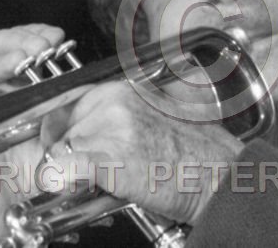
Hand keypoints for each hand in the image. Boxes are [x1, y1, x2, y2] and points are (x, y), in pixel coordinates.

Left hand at [43, 80, 245, 225]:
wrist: (221, 177)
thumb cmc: (196, 153)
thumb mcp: (156, 115)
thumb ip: (119, 114)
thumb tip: (86, 126)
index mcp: (124, 89)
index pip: (68, 102)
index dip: (63, 128)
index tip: (62, 144)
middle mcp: (115, 101)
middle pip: (59, 126)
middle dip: (64, 149)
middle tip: (85, 169)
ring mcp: (111, 128)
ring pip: (57, 149)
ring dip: (67, 168)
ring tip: (95, 181)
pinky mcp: (109, 158)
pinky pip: (60, 170)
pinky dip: (61, 182)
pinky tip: (80, 188)